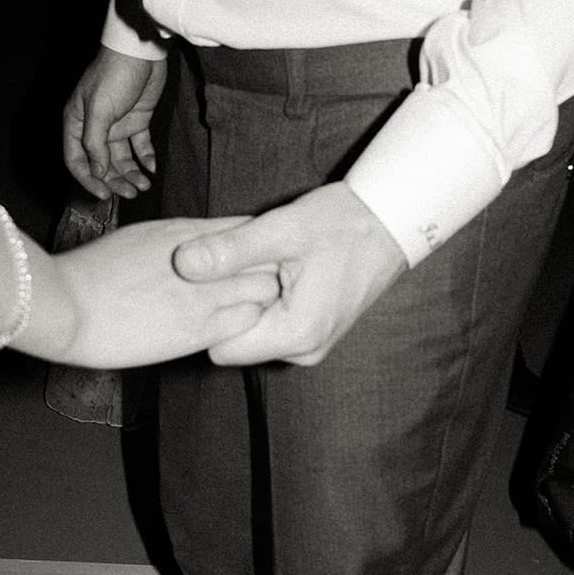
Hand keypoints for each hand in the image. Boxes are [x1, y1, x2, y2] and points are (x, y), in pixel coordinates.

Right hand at [48, 217, 279, 367]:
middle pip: (270, 257)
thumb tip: (198, 250)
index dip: (260, 246)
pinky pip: (249, 324)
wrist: (65, 306)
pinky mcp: (200, 330)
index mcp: (187, 230)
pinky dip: (249, 327)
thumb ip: (179, 243)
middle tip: (263, 287)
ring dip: (262, 301)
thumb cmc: (92, 273)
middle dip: (270, 271)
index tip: (256, 260)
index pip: (251, 228)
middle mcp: (205, 259)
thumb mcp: (140, 239)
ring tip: (250, 311)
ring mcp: (206, 294)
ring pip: (266, 292)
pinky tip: (235, 332)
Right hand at [63, 47, 167, 200]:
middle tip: (132, 193)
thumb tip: (97, 172)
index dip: (89, 179)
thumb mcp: (99, 110)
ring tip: (144, 185)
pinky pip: (140, 146)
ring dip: (132, 173)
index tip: (104, 195)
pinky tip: (152, 168)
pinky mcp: (137, 120)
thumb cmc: (113, 76)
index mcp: (77, 123)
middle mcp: (94, 128)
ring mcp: (117, 125)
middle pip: (102, 164)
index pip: (76, 160)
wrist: (140, 52)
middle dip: (116, 181)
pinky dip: (146, 158)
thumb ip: (95, 143)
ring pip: (122, 159)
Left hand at [174, 182, 407, 364]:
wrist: (391, 223)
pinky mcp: (315, 336)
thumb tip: (182, 264)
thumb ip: (231, 251)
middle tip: (248, 263)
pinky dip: (268, 304)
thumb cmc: (342, 223)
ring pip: (254, 336)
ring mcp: (312, 347)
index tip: (222, 275)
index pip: (221, 346)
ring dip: (251, 303)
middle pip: (237, 343)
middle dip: (232, 306)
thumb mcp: (283, 230)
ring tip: (268, 265)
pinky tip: (279, 273)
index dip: (213, 311)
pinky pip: (273, 329)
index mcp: (296, 334)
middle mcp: (305, 351)